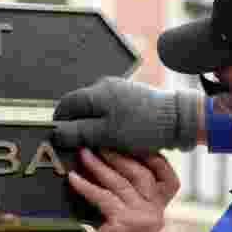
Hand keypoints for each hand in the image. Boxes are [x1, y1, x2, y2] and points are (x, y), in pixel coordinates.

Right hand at [52, 77, 201, 153]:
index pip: (66, 104)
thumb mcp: (106, 134)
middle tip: (78, 145)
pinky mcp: (130, 97)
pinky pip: (109, 110)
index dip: (59, 121)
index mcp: (96, 92)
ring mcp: (119, 90)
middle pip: (80, 106)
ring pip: (95, 109)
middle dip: (76, 125)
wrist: (177, 120)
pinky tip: (113, 137)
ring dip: (91, 125)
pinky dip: (106, 123)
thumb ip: (78, 132)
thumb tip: (55, 132)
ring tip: (96, 144)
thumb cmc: (142, 128)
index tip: (58, 139)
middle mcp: (105, 86)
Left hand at [67, 148, 178, 231]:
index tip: (135, 142)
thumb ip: (124, 197)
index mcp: (158, 213)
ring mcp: (144, 219)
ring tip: (84, 154)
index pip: (170, 181)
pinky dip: (87, 186)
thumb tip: (107, 162)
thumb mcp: (124, 220)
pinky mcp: (127, 224)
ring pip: (123, 183)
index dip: (155, 159)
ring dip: (101, 166)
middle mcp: (156, 215)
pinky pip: (105, 197)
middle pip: (144, 175)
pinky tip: (73, 178)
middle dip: (120, 156)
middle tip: (100, 144)